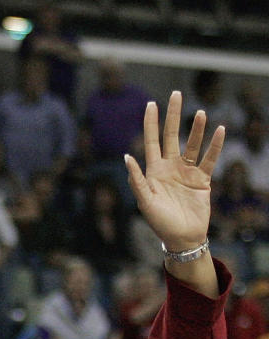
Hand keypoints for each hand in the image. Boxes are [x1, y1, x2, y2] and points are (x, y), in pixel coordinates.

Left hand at [125, 90, 224, 252]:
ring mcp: (187, 172)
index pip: (151, 142)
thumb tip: (127, 157)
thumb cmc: (159, 223)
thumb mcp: (145, 202)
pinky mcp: (202, 179)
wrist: (182, 238)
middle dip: (173, 116)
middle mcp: (170, 168)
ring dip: (196, 129)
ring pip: (192, 144)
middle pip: (171, 136)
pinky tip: (218, 130)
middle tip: (175, 94)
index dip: (150, 123)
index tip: (151, 104)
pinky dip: (214, 145)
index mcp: (153, 172)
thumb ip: (136, 180)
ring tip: (200, 113)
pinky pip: (210, 158)